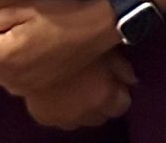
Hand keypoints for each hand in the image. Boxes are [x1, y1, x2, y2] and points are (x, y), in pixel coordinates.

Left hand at [0, 0, 119, 94]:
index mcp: (3, 53)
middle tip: (7, 33)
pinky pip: (9, 83)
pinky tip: (27, 59)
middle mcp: (7, 75)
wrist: (95, 31)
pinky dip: (11, 72)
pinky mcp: (32, 89)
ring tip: (18, 44)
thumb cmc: (62, 15)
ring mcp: (20, 85)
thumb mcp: (28, 8)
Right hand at [19, 55, 135, 130]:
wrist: (32, 51)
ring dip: (82, 110)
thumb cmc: (74, 44)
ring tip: (79, 91)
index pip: (122, 106)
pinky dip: (63, 111)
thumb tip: (132, 80)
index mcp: (103, 97)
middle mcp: (84, 114)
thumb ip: (123, 68)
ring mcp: (62, 119)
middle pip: (101, 117)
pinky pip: (59, 120)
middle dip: (102, 104)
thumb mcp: (106, 50)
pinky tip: (61, 95)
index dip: (121, 94)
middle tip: (98, 86)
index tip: (117, 84)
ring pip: (80, 121)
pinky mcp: (43, 117)